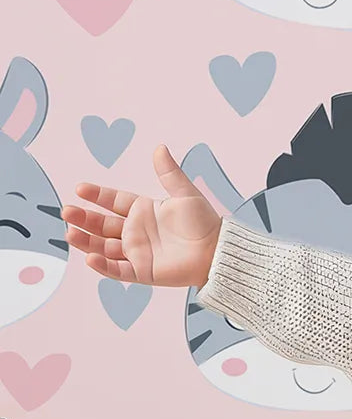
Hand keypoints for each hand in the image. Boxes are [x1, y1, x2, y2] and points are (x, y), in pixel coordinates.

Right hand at [61, 145, 221, 287]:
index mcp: (143, 211)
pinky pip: (117, 269)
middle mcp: (136, 231)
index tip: (80, 188)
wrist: (218, 251)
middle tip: (67, 210)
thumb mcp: (185, 194)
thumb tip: (160, 148)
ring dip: (85, 241)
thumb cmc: (205, 223)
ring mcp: (137, 252)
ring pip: (103, 247)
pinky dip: (103, 265)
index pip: (113, 201)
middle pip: (102, 225)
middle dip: (84, 218)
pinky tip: (89, 257)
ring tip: (70, 231)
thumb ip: (169, 173)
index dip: (97, 195)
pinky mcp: (142, 271)